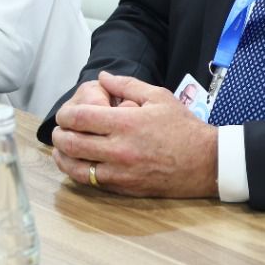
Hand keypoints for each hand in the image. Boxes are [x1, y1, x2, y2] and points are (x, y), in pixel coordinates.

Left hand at [50, 71, 217, 197]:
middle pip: (71, 143)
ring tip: (61, 149)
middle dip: (59, 135)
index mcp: (125, 123)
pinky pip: (91, 182)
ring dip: (63, 157)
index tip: (64, 114)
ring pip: (76, 167)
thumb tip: (102, 77)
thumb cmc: (183, 127)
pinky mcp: (124, 188)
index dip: (65, 115)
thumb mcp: (158, 96)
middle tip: (60, 130)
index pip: (79, 119)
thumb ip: (127, 85)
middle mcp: (118, 149)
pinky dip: (79, 172)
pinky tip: (78, 164)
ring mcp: (120, 172)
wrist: (205, 161)